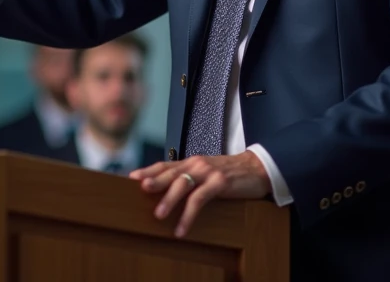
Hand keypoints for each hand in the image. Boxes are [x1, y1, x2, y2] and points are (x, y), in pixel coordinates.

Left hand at [130, 151, 271, 237]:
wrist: (257, 168)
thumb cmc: (230, 173)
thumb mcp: (207, 172)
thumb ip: (190, 177)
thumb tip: (170, 189)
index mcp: (191, 162)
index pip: (165, 165)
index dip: (149, 170)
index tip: (131, 177)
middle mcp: (197, 164)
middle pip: (171, 173)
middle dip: (154, 181)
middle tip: (140, 190)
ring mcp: (208, 172)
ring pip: (183, 185)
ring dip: (169, 200)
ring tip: (159, 215)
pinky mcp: (220, 183)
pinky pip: (200, 199)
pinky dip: (189, 214)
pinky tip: (182, 227)